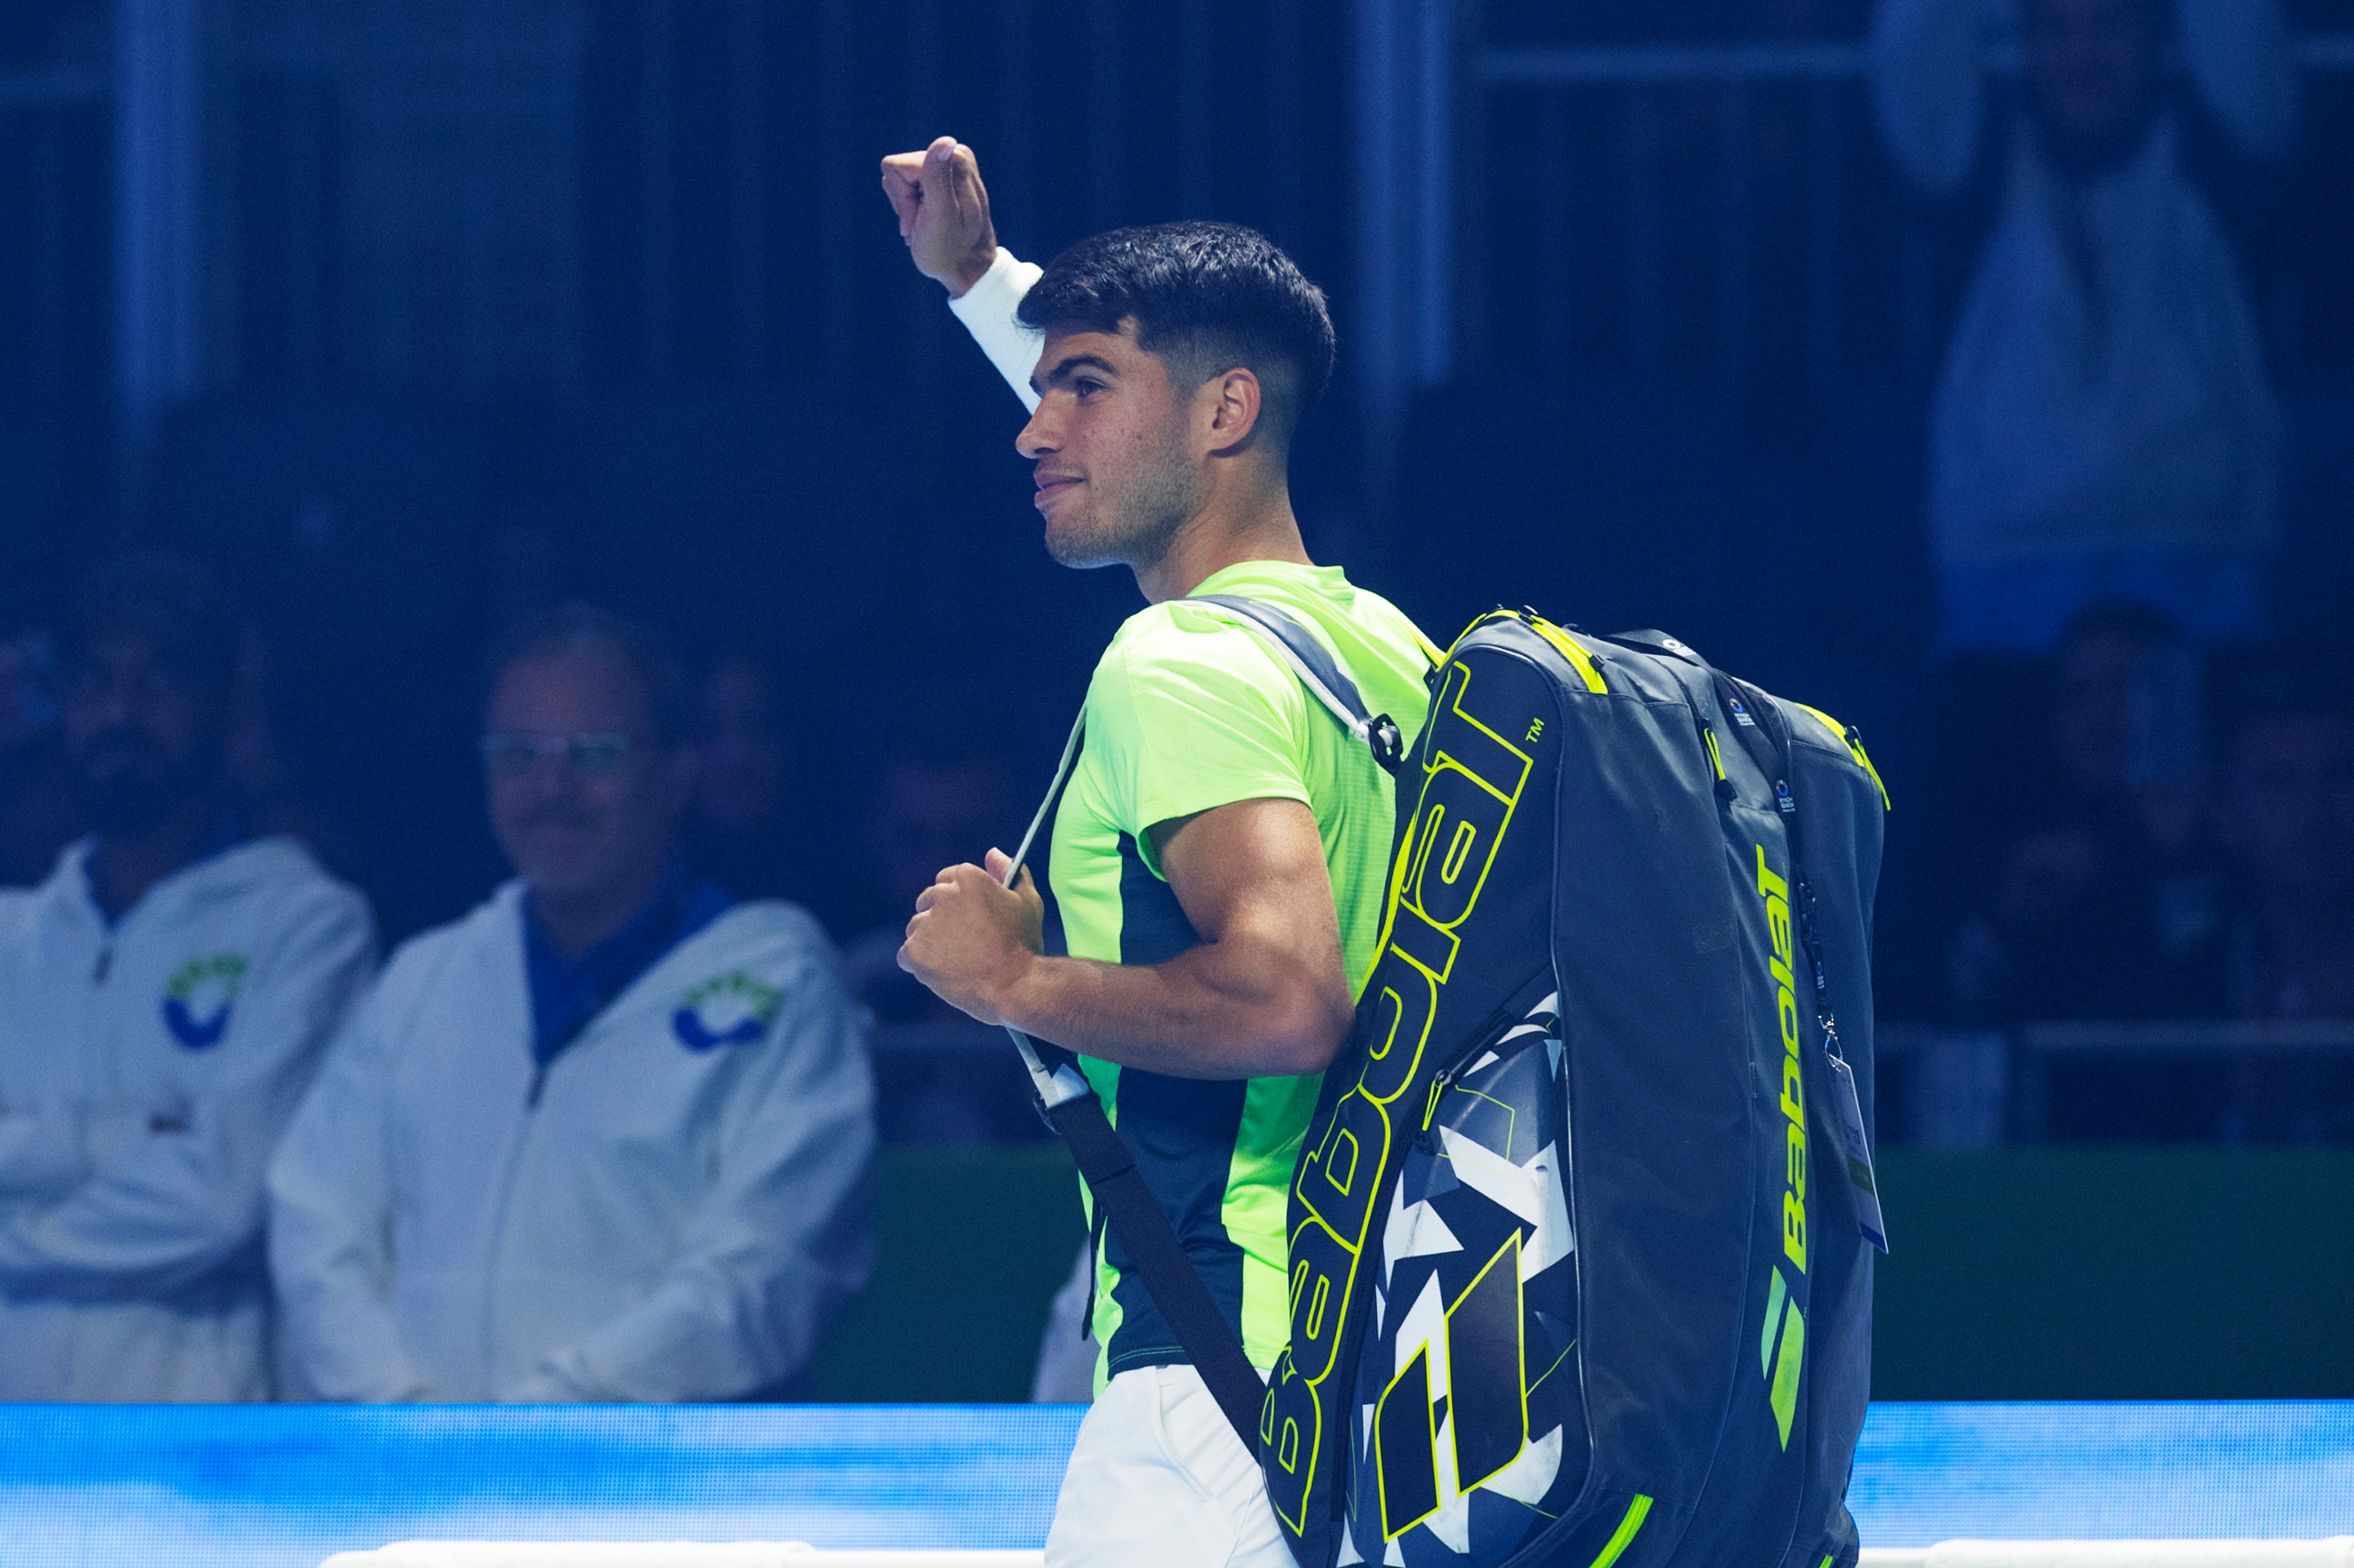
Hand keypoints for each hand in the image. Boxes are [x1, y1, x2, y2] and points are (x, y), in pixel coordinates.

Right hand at [879, 136, 998, 296]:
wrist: (966, 269)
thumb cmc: (950, 250)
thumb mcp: (940, 216)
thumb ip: (937, 177)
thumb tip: (945, 141)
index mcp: (956, 159)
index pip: (899, 167)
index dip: (902, 197)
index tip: (921, 218)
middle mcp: (954, 154)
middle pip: (898, 169)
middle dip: (905, 202)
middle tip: (923, 224)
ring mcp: (946, 164)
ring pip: (899, 178)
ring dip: (906, 206)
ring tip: (925, 224)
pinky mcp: (939, 175)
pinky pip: (904, 183)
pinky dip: (909, 206)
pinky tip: (925, 220)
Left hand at [898, 848, 1044, 1025]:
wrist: (1016, 986)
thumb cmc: (1025, 945)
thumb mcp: (1027, 902)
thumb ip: (1010, 872)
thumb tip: (992, 854)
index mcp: (967, 877)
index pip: (946, 881)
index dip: (958, 902)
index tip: (969, 920)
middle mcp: (942, 894)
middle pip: (927, 902)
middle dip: (940, 920)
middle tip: (963, 943)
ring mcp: (926, 923)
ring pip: (916, 929)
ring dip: (929, 942)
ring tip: (956, 961)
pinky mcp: (914, 951)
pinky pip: (906, 955)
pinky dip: (920, 965)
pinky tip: (943, 972)